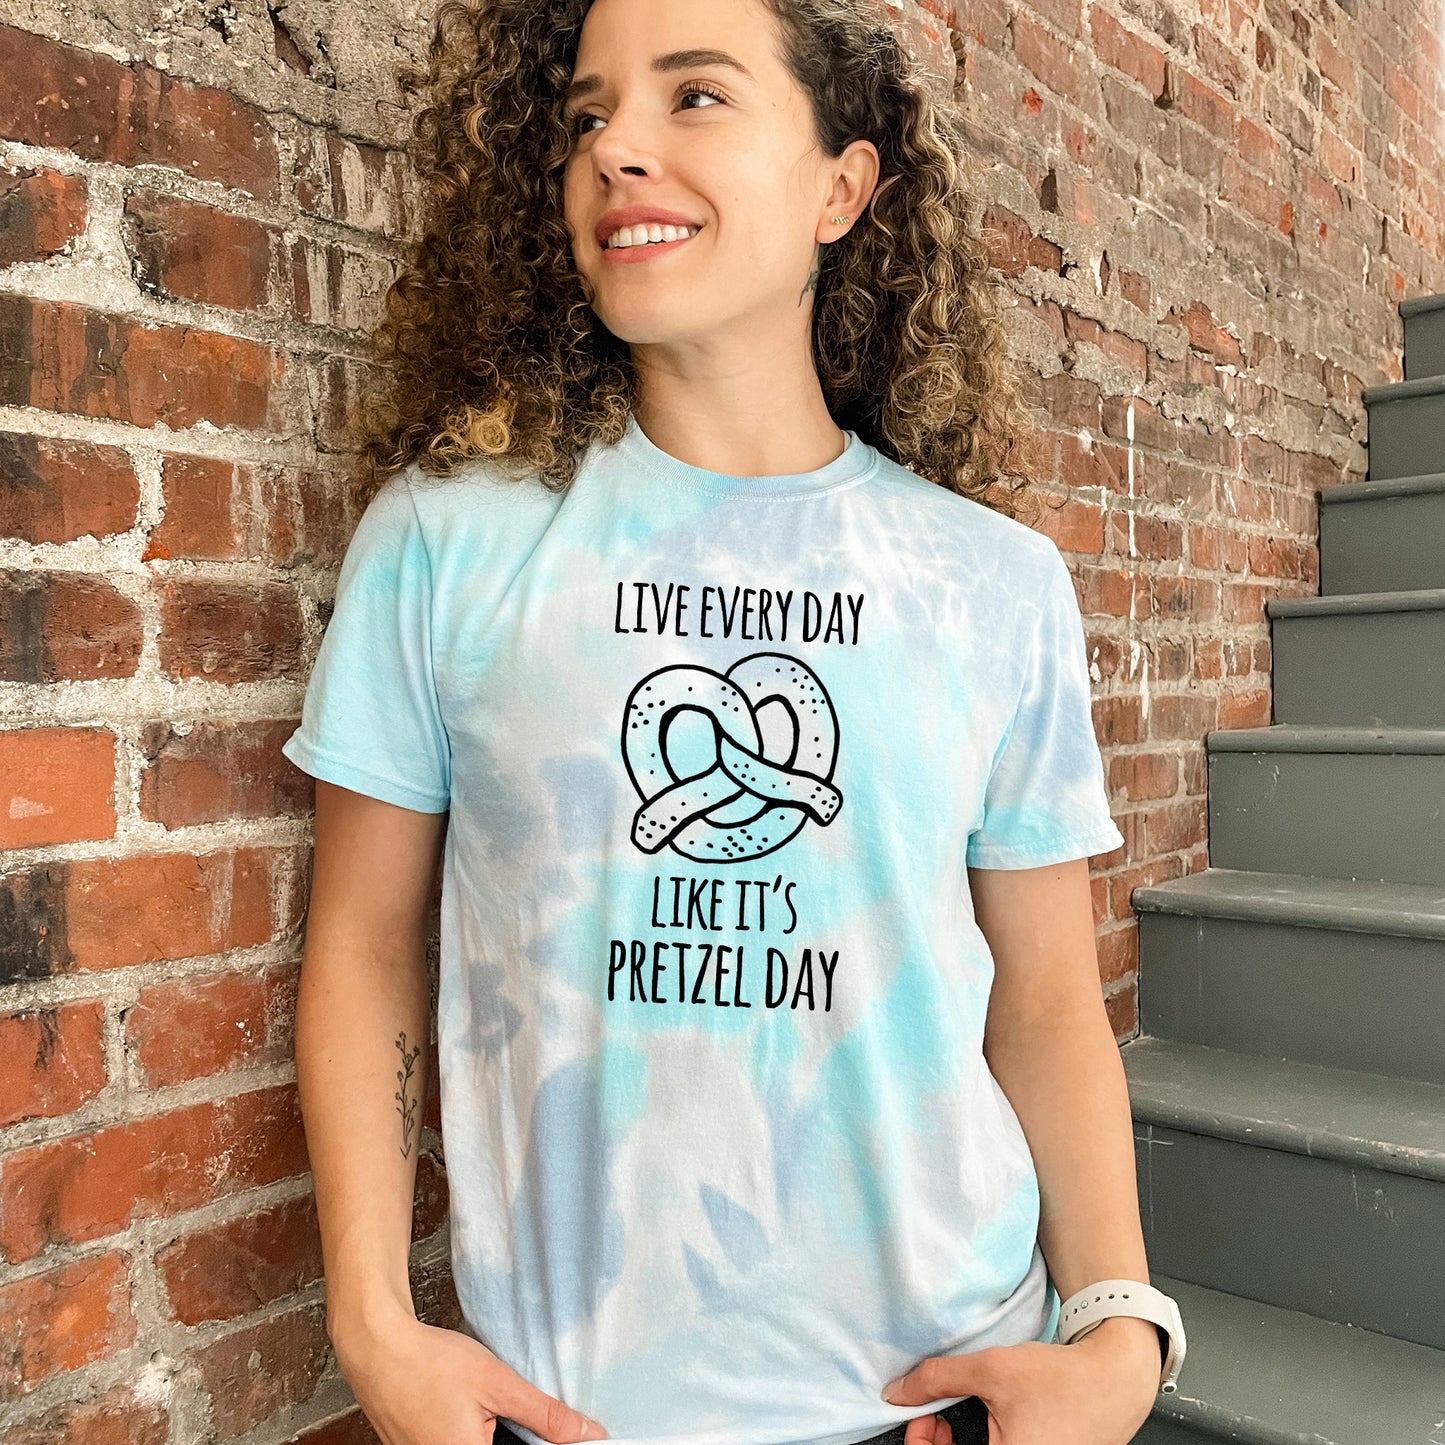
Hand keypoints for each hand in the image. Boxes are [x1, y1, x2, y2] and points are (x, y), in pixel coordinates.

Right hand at [331, 1304, 608, 1444]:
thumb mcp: (498, 1383)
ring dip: (494, 1433)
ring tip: (481, 1406)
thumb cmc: (431, 1363)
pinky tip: (466, 1409)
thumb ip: (546, 1415)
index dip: (540, 1442)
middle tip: (504, 1408)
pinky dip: (471, 1432)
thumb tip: (590, 1434)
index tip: (545, 1429)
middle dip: (516, 1436)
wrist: (378, 1348)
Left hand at [880, 1315, 1161, 1444]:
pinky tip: (981, 1423)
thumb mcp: (992, 1369)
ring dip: (959, 1443)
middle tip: (933, 1414)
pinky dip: (983, 1443)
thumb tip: (899, 1392)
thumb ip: (938, 1380)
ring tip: (955, 1413)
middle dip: (938, 1443)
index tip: (918, 1419)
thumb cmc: (1064, 1379)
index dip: (920, 1444)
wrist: (1115, 1378)